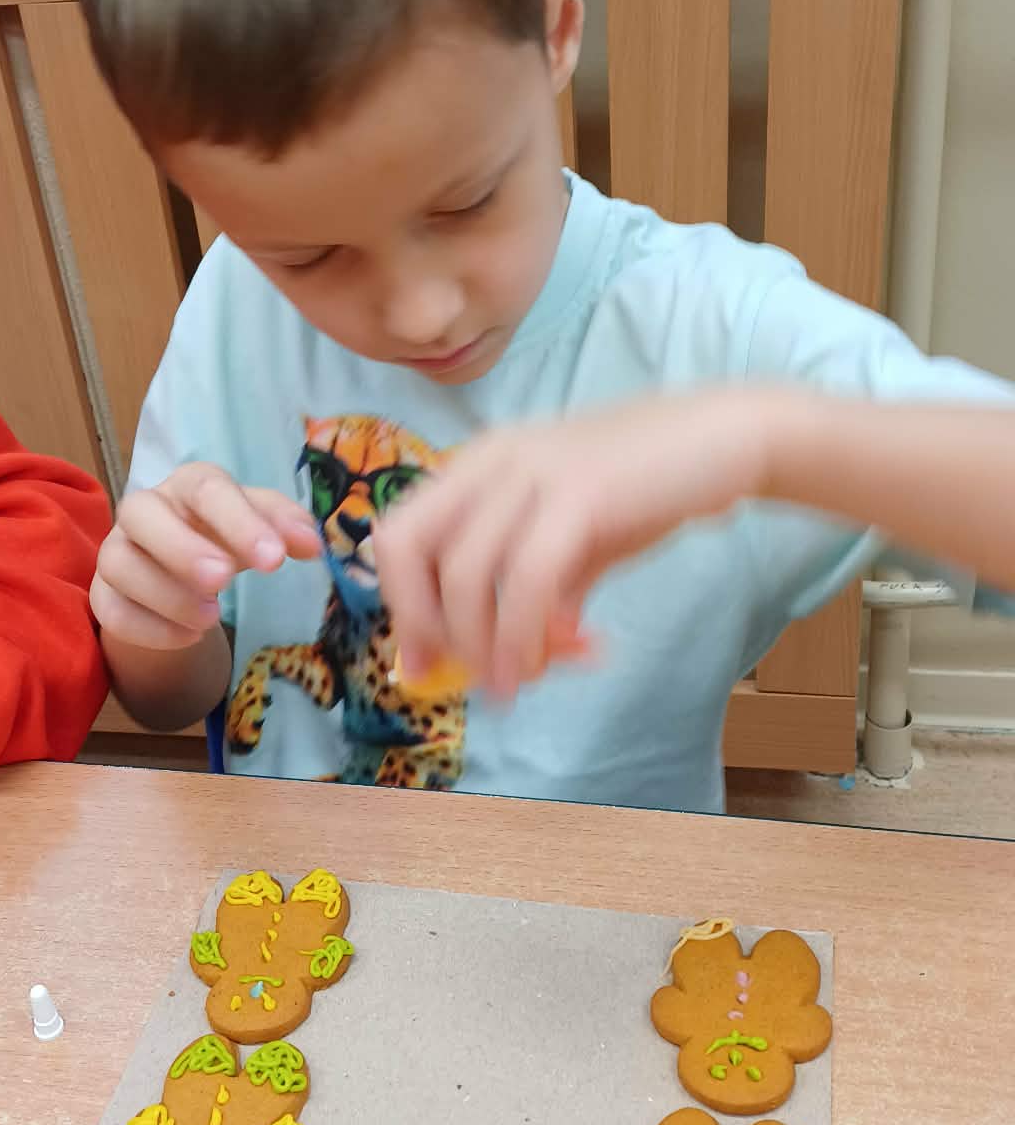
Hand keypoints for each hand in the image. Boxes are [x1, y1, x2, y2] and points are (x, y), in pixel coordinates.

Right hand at [92, 462, 319, 651]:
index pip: (205, 487)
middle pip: (142, 512)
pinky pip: (111, 610)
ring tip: (211, 618)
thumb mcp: (258, 528)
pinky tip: (188, 637)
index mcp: (188, 485)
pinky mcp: (103, 594)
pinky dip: (150, 628)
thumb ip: (286, 528)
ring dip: (167, 594)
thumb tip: (313, 545)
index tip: (275, 559)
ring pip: (120, 564)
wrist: (184, 579)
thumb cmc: (224, 540)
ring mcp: (116, 551)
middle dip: (182, 548)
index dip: (239, 521)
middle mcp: (144, 510)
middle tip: (225, 580)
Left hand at [375, 389, 771, 695]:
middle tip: (468, 675)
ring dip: (483, 645)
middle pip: (408, 548)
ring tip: (518, 684)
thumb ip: (540, 592)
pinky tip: (545, 663)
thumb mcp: (578, 542)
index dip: (402, 605)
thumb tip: (516, 658)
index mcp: (479, 465)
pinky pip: (526, 581)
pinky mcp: (577, 493)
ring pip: (463, 574)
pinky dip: (523, 635)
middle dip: (427, 626)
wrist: (725, 441)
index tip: (425, 662)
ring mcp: (530, 471)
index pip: (399, 534)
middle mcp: (490, 460)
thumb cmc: (649, 487)